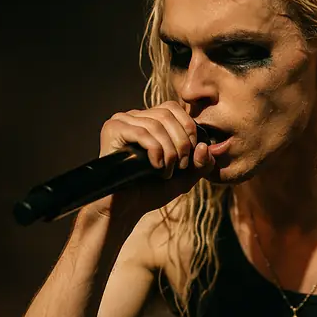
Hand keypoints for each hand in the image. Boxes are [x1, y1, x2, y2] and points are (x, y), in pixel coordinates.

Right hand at [85, 101, 215, 220]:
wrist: (125, 209)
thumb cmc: (151, 191)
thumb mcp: (185, 176)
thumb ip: (202, 163)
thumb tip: (205, 146)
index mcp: (148, 120)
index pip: (172, 107)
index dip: (187, 127)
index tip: (190, 154)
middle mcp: (133, 117)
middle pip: (166, 115)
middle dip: (181, 142)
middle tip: (180, 166)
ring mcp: (121, 121)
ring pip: (156, 125)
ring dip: (169, 151)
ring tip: (166, 172)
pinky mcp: (112, 130)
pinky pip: (142, 133)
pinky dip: (155, 151)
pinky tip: (155, 167)